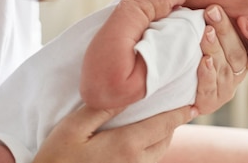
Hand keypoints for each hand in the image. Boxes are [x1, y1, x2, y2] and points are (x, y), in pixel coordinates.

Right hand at [34, 105, 196, 162]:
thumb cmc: (55, 158)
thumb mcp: (73, 128)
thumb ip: (102, 109)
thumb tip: (128, 91)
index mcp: (127, 146)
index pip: (164, 124)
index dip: (179, 112)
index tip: (191, 101)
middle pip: (165, 139)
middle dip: (172, 121)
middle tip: (175, 103)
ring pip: (158, 152)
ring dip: (162, 135)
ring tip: (159, 118)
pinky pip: (146, 161)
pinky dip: (150, 147)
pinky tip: (140, 136)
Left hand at [193, 5, 247, 114]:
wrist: (166, 75)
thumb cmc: (185, 42)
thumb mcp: (197, 25)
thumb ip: (205, 9)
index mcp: (239, 55)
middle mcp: (236, 73)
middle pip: (239, 55)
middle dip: (226, 30)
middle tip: (212, 10)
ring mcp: (224, 89)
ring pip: (225, 69)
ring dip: (215, 48)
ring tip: (205, 31)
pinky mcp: (208, 102)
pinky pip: (210, 89)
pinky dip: (208, 74)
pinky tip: (203, 60)